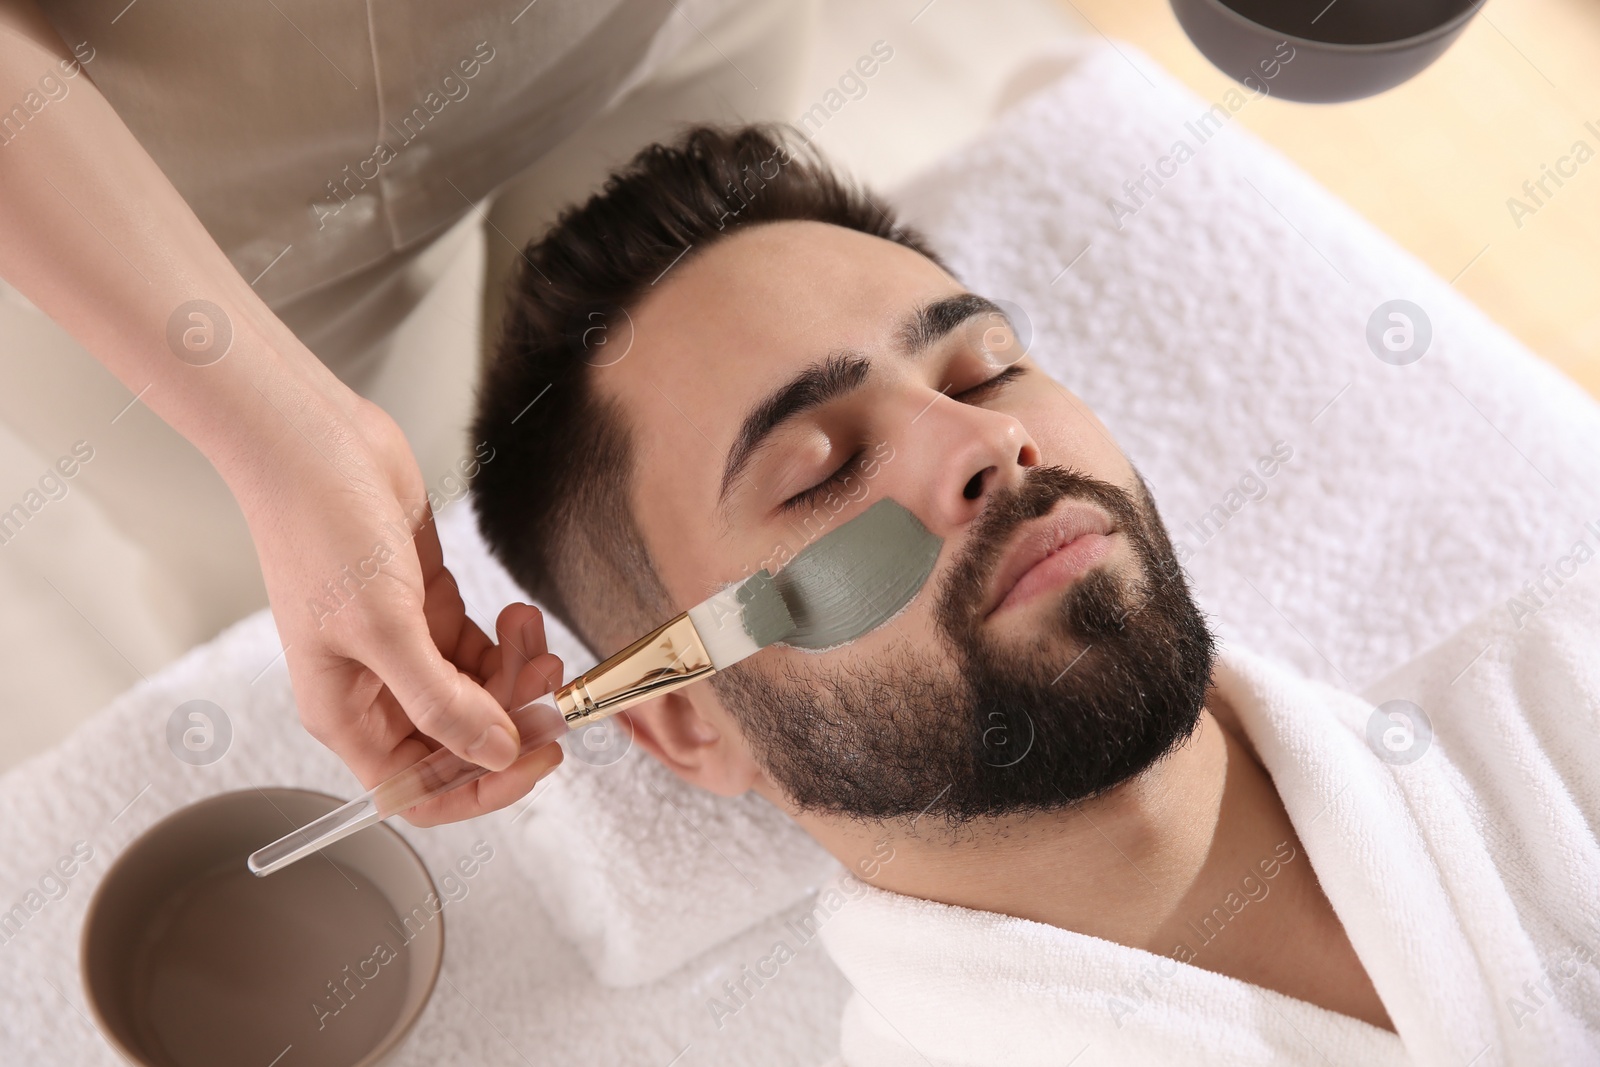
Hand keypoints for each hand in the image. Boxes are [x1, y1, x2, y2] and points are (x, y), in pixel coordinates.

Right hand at [239, 395, 563, 824]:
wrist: (315, 445)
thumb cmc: (322, 531)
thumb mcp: (385, 628)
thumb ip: (443, 702)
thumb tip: (497, 755)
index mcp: (348, 714)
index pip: (419, 790)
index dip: (480, 788)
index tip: (534, 758)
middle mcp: (375, 690)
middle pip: (461, 743)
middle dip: (512, 718)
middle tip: (549, 685)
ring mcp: (404, 648)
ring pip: (480, 695)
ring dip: (518, 675)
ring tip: (531, 634)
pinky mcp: (427, 607)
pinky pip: (482, 650)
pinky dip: (510, 641)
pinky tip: (518, 614)